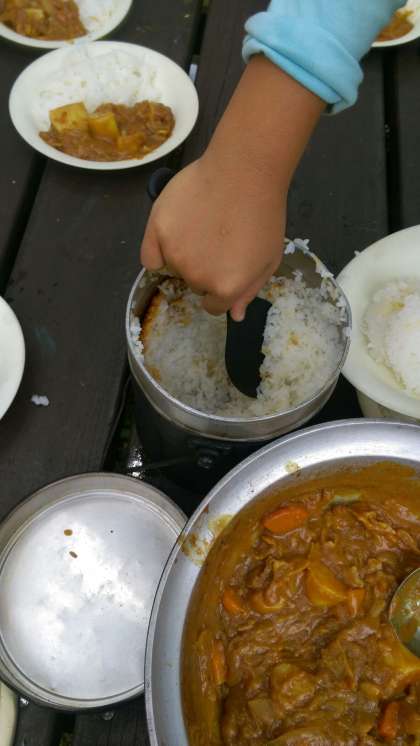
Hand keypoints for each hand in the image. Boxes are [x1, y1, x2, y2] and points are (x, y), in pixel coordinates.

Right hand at [140, 154, 285, 320]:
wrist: (244, 170)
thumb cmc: (264, 213)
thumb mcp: (269, 259)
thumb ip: (249, 290)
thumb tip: (234, 316)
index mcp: (225, 288)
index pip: (214, 306)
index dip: (221, 288)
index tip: (225, 267)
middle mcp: (197, 277)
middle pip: (195, 285)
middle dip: (205, 269)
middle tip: (218, 239)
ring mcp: (174, 254)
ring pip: (174, 268)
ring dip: (185, 255)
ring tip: (202, 225)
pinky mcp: (157, 231)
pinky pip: (149, 257)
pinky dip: (157, 251)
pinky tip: (172, 235)